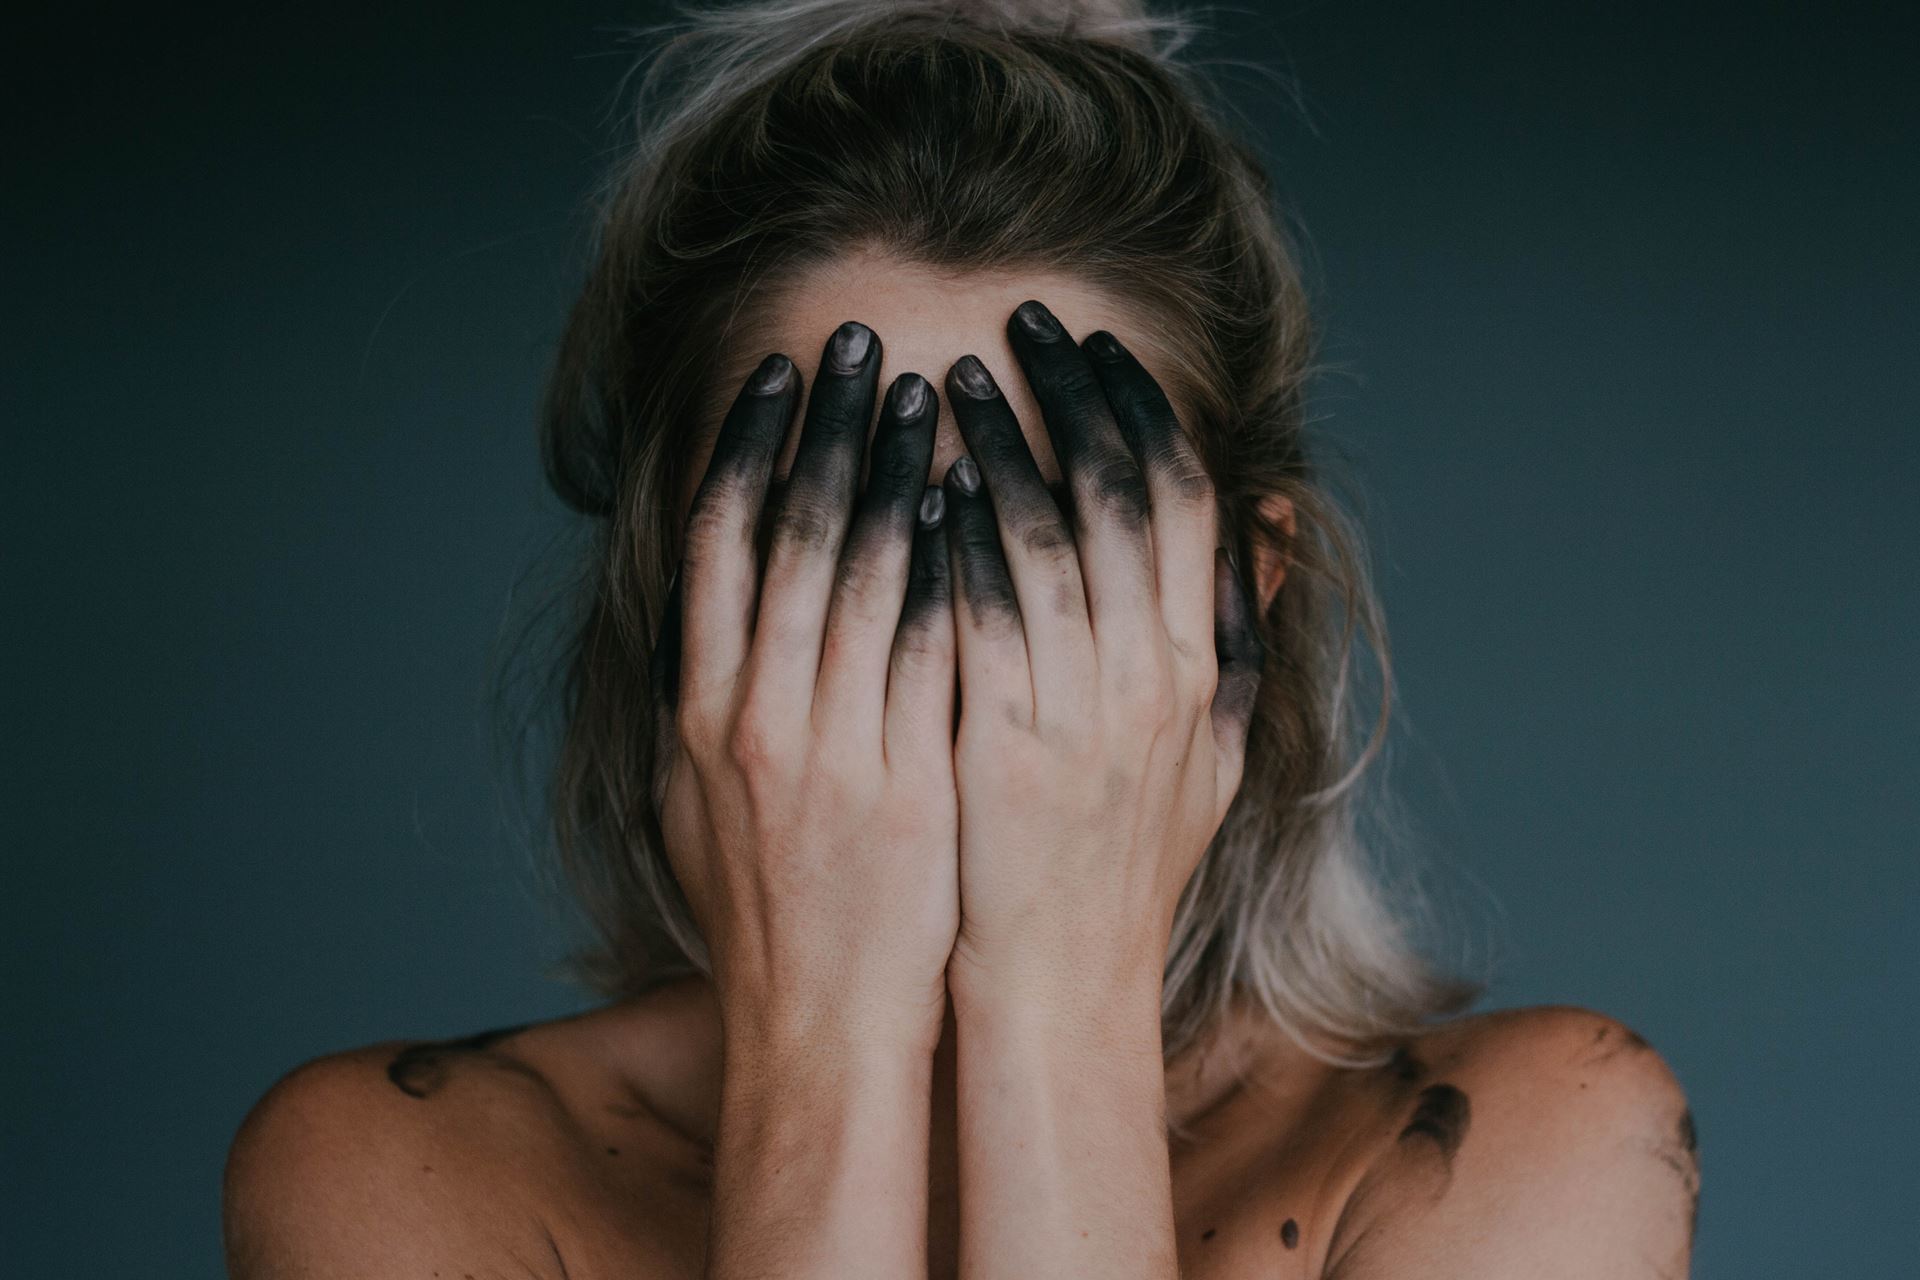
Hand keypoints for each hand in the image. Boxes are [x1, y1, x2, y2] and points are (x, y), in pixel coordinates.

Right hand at [649, 321, 958, 1049]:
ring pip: (864, 573)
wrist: (820, 1021)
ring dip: (896, 469)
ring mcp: (831, 747)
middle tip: (861, 342)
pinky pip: (934, 646)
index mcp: (700, 710)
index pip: (716, 544)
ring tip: (929, 393)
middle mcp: (754, 715)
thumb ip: (704, 698)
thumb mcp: (696, 799)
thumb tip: (707, 608)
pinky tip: (978, 502)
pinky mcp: (907, 778)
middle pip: (790, 533)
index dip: (745, 447)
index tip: (777, 376)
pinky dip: (952, 565)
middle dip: (828, 426)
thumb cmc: (765, 909)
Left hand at [937, 301, 1264, 1014]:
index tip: (1097, 351)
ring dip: (998, 444)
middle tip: (1021, 325)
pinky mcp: (1002, 741)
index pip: (1185, 499)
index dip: (1143, 410)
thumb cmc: (1125, 869)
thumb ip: (1240, 634)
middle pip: (1120, 491)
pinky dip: (949, 536)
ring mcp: (1080, 709)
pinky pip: (976, 609)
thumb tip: (1269, 519)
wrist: (1059, 983)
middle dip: (1072, 393)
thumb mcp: (1215, 754)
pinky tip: (912, 484)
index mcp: (1199, 666)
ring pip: (1044, 533)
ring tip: (948, 384)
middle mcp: (1153, 675)